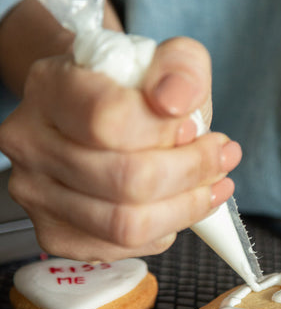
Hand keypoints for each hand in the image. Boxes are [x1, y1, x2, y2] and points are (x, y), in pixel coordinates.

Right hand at [0, 36, 240, 260]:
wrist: (94, 111)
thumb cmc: (132, 88)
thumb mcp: (167, 60)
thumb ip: (180, 68)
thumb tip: (177, 102)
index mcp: (50, 88)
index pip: (108, 119)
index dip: (165, 131)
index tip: (196, 128)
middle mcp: (30, 142)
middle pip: (124, 180)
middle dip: (191, 172)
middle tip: (222, 158)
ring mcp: (37, 193)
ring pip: (126, 224)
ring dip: (186, 207)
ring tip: (214, 184)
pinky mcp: (54, 233)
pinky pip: (121, 248)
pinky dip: (164, 229)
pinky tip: (178, 205)